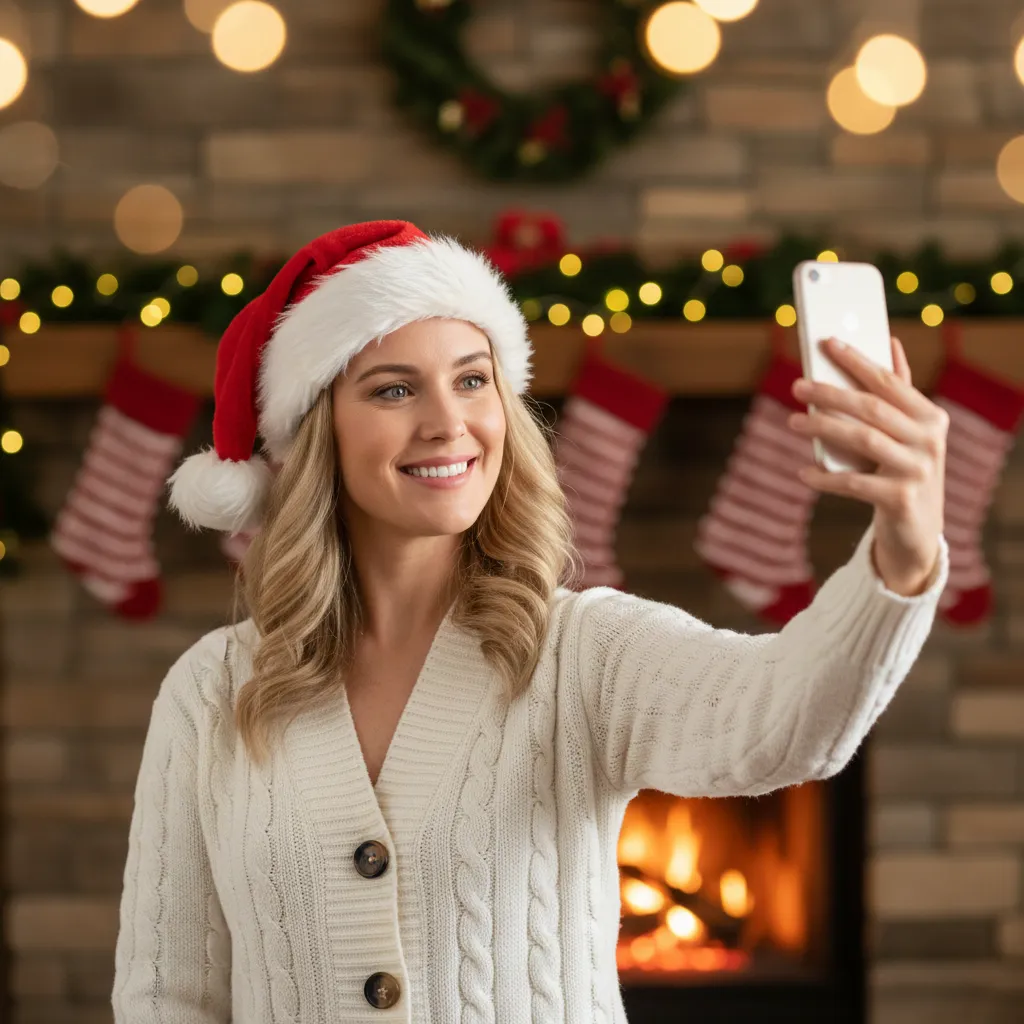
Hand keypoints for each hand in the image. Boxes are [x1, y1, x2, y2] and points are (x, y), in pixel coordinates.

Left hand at [787, 336, 947, 595]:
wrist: (918, 534)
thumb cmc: (903, 473)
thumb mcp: (908, 434)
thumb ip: (899, 393)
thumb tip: (890, 343)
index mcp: (931, 417)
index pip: (889, 381)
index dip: (857, 361)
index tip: (827, 343)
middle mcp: (930, 440)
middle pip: (871, 408)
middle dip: (831, 394)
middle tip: (796, 386)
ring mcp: (918, 470)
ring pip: (862, 439)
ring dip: (823, 428)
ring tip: (793, 422)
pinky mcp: (901, 499)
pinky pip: (853, 483)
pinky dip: (824, 477)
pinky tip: (803, 472)